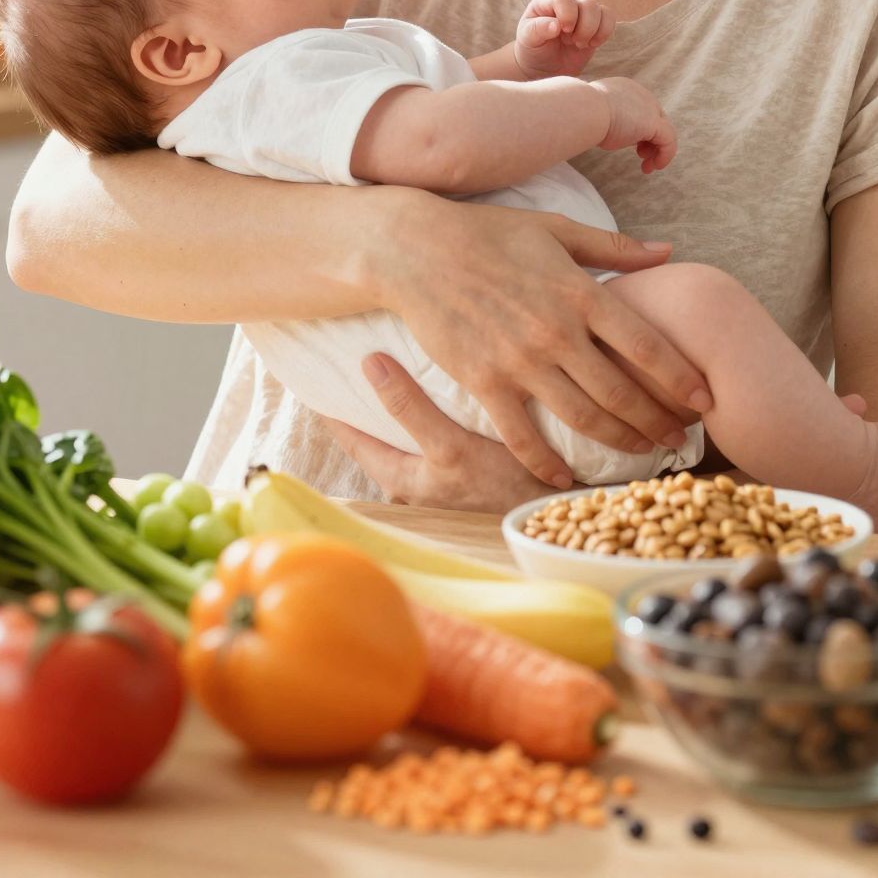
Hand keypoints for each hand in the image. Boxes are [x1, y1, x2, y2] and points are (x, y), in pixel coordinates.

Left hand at [321, 355, 555, 511]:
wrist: (563, 513)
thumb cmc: (506, 487)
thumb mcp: (452, 449)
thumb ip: (409, 409)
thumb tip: (370, 364)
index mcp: (403, 479)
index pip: (352, 439)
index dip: (332, 409)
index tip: (314, 377)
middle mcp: (418, 484)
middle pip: (378, 439)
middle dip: (365, 406)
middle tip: (351, 365)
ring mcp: (443, 482)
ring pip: (409, 440)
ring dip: (400, 410)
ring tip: (393, 371)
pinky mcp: (470, 473)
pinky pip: (438, 439)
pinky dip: (431, 416)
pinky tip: (443, 394)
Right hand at [370, 193, 712, 487]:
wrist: (415, 250)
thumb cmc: (488, 233)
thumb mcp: (555, 229)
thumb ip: (613, 247)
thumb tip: (667, 252)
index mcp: (579, 292)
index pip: (645, 344)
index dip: (681, 377)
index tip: (705, 398)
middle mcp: (556, 332)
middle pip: (622, 392)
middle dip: (659, 421)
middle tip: (682, 439)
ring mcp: (519, 361)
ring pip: (582, 418)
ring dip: (618, 443)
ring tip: (643, 455)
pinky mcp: (484, 382)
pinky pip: (522, 435)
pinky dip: (546, 463)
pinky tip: (565, 479)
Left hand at [515, 0, 611, 78]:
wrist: (543, 67)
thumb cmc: (532, 50)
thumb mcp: (527, 40)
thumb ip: (538, 29)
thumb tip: (556, 25)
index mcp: (546, 2)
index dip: (567, 14)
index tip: (563, 31)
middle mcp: (566, 5)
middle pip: (587, 3)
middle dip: (583, 26)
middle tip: (571, 41)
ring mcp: (582, 14)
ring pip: (600, 11)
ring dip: (593, 31)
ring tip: (579, 44)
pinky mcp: (595, 26)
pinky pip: (609, 20)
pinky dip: (604, 33)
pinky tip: (591, 44)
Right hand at [592, 77, 676, 173]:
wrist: (583, 110)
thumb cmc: (582, 115)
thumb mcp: (595, 115)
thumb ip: (607, 120)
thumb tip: (606, 132)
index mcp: (626, 89)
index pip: (642, 109)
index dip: (640, 129)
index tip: (632, 145)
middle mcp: (641, 94)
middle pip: (655, 119)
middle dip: (650, 140)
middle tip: (641, 155)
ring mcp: (649, 107)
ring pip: (664, 131)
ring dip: (657, 150)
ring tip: (647, 165)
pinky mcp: (654, 122)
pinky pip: (668, 141)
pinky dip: (664, 155)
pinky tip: (654, 167)